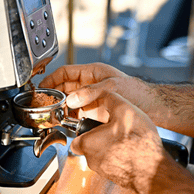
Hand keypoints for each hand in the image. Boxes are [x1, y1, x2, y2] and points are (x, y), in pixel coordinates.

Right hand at [39, 63, 153, 121]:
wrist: (151, 108)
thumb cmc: (136, 92)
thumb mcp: (112, 87)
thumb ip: (90, 92)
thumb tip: (72, 99)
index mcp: (92, 72)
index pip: (66, 72)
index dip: (52, 78)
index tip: (42, 86)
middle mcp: (90, 85)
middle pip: (64, 87)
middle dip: (53, 95)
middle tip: (45, 103)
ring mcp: (91, 98)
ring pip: (68, 101)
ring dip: (60, 107)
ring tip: (53, 114)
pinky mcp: (94, 111)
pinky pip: (76, 113)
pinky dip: (68, 117)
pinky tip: (65, 121)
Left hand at [70, 92, 169, 193]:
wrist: (154, 171)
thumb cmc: (138, 142)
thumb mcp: (125, 110)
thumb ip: (110, 99)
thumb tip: (105, 94)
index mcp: (87, 144)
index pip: (76, 137)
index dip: (86, 128)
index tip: (95, 124)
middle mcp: (91, 160)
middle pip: (89, 145)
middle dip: (100, 137)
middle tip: (115, 129)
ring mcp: (104, 172)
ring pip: (102, 155)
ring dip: (111, 147)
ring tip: (127, 139)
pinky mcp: (116, 178)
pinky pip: (114, 164)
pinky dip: (120, 157)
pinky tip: (132, 150)